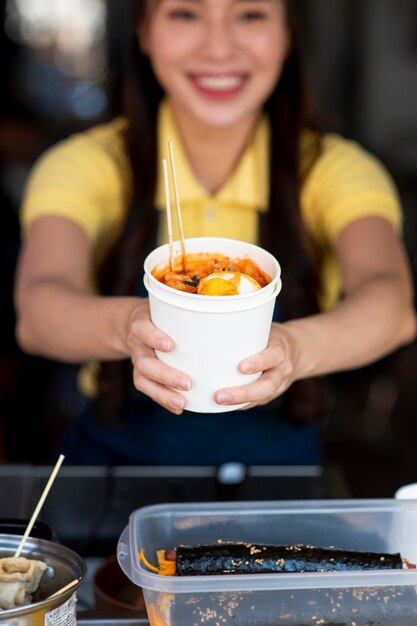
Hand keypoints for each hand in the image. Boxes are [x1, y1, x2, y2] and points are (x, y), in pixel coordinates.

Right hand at [126, 299, 190, 413]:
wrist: (137, 323)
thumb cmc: (164, 313)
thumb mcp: (169, 305)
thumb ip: (189, 309)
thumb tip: (232, 313)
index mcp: (142, 322)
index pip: (142, 328)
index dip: (153, 337)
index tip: (170, 345)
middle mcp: (137, 342)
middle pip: (144, 361)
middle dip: (164, 374)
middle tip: (187, 383)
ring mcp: (137, 359)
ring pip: (142, 378)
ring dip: (163, 392)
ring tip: (182, 402)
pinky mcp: (141, 373)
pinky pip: (148, 389)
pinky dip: (163, 399)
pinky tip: (180, 408)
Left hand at [214, 323, 297, 408]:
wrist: (298, 350)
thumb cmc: (270, 336)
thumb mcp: (264, 327)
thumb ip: (245, 330)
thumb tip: (209, 329)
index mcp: (281, 348)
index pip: (274, 355)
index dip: (259, 362)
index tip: (240, 367)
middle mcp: (283, 369)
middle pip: (268, 385)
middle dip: (244, 393)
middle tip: (219, 395)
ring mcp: (280, 384)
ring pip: (263, 397)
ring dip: (239, 402)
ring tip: (217, 401)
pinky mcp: (273, 393)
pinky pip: (258, 402)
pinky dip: (242, 404)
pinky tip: (224, 405)